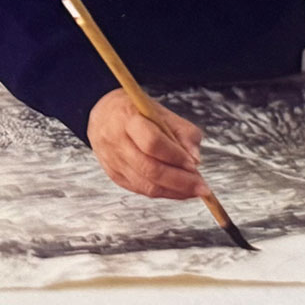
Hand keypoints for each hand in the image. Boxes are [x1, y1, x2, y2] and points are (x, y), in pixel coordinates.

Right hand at [86, 88, 206, 199]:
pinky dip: (163, 193)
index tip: (194, 164)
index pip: (152, 143)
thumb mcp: (162, 112)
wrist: (103, 114)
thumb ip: (183, 132)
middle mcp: (116, 142)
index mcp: (127, 119)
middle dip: (180, 181)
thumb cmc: (136, 111)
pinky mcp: (114, 175)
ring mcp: (113, 161)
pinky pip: (141, 190)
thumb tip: (195, 160)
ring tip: (194, 190)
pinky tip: (178, 190)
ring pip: (146, 185)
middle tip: (201, 187)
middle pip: (150, 169)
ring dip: (174, 191)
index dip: (175, 156)